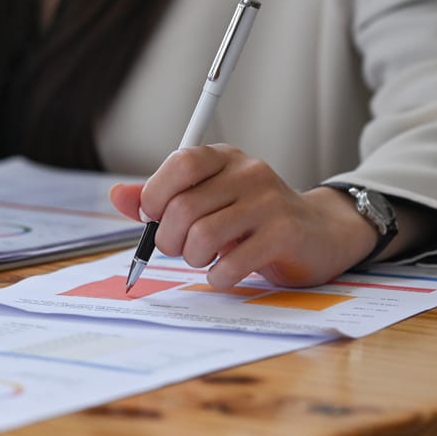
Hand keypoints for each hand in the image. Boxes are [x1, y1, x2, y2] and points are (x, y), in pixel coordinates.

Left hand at [109, 144, 377, 289]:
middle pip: (184, 207)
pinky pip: (232, 262)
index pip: (180, 164)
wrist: (318, 233)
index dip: (156, 194)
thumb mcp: (206, 200)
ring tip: (203, 258)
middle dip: (168, 238)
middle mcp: (247, 172)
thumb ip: (161, 198)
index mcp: (223, 158)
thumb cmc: (251, 218)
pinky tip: (224, 274)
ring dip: (192, 258)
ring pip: (203, 235)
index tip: (155, 217)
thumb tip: (118, 196)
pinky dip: (218, 276)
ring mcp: (269, 201)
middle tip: (177, 248)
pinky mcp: (285, 234)